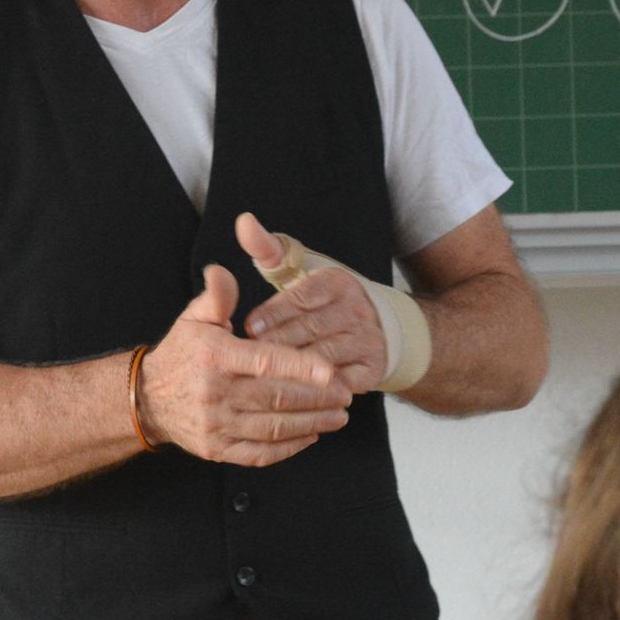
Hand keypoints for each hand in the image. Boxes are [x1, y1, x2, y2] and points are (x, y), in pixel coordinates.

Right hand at [137, 264, 353, 465]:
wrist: (147, 399)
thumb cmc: (182, 353)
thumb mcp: (194, 318)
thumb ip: (217, 295)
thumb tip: (222, 271)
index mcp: (215, 357)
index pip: (264, 361)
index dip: (299, 367)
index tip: (330, 371)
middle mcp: (215, 393)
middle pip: (277, 398)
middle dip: (317, 398)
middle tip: (345, 394)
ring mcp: (216, 425)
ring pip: (274, 428)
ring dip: (312, 423)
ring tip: (338, 416)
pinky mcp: (218, 449)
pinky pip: (261, 453)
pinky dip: (290, 447)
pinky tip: (311, 435)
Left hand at [238, 212, 388, 394]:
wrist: (375, 326)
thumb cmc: (321, 298)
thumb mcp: (298, 269)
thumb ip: (268, 249)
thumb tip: (243, 221)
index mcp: (335, 281)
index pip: (302, 297)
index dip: (275, 313)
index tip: (250, 327)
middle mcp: (355, 309)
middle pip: (311, 329)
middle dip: (278, 344)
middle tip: (249, 357)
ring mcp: (366, 340)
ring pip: (324, 358)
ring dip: (293, 370)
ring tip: (264, 380)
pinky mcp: (372, 369)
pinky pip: (341, 383)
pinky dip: (317, 392)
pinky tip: (293, 397)